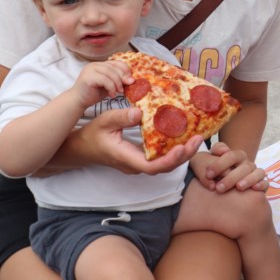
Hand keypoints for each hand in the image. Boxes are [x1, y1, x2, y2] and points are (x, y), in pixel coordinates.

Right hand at [43, 107, 203, 175]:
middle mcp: (136, 165)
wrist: (80, 148)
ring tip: (196, 138)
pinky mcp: (141, 159)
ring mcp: (139, 164)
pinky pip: (161, 158)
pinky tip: (184, 137)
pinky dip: (174, 150)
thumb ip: (121, 117)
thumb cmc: (91, 135)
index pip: (152, 167)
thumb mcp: (104, 122)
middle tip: (198, 139)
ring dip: (182, 153)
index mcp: (126, 158)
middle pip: (164, 167)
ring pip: (165, 164)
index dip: (170, 160)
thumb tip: (140, 113)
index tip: (182, 147)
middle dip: (184, 155)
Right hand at [72, 60, 130, 108]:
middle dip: (123, 77)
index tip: (130, 80)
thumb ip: (119, 80)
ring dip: (118, 83)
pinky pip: (105, 80)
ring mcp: (90, 70)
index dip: (126, 70)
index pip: (117, 63)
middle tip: (126, 87)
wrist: (78, 101)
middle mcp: (94, 65)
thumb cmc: (94, 93)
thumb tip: (132, 80)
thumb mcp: (110, 85)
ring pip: (111, 73)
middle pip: (115, 67)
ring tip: (119, 92)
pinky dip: (111, 88)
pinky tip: (111, 95)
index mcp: (100, 64)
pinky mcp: (88, 77)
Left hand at [190, 142, 268, 192]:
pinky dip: (261, 184)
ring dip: (248, 178)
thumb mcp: (201, 168)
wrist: (222, 196)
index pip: (228, 153)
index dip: (220, 162)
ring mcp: (254, 173)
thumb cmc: (211, 179)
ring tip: (238, 187)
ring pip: (257, 171)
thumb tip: (208, 174)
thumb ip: (201, 165)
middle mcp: (244, 162)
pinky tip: (254, 189)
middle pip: (243, 163)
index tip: (208, 174)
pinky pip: (265, 183)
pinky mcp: (261, 185)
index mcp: (231, 156)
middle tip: (219, 188)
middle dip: (230, 175)